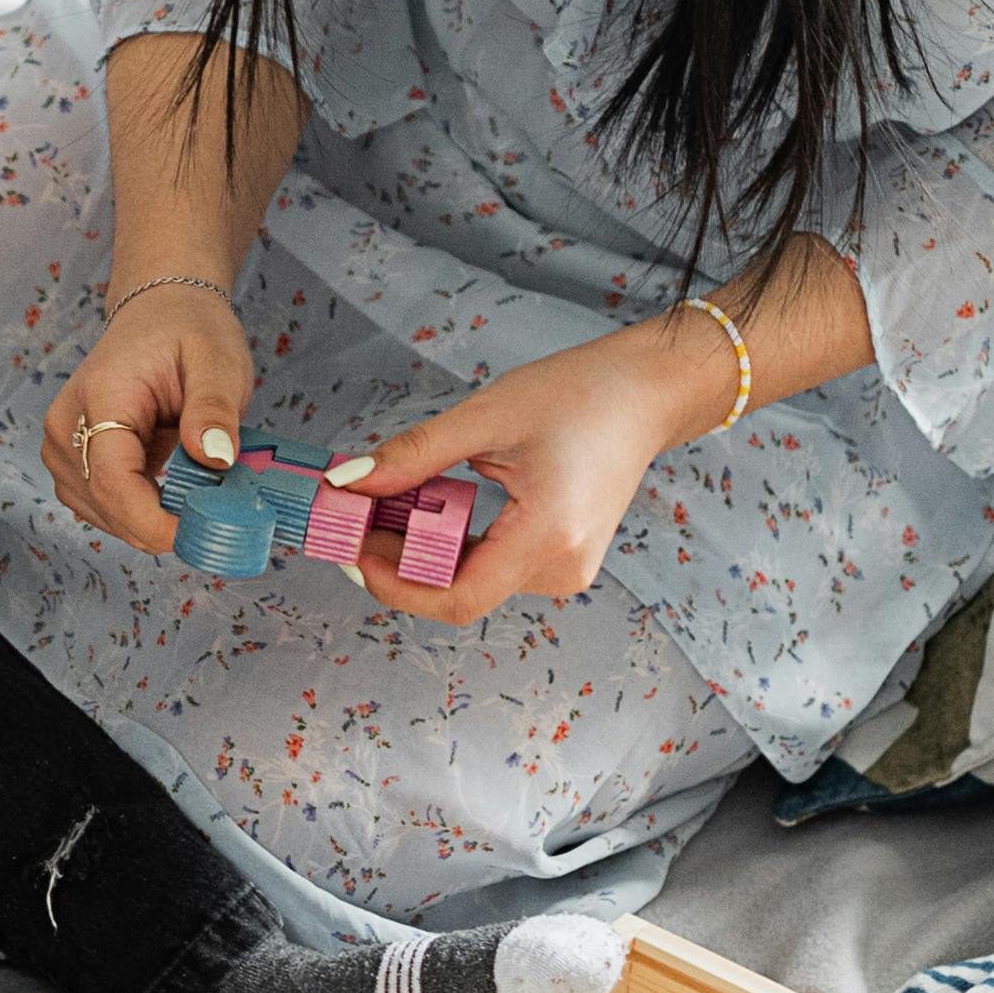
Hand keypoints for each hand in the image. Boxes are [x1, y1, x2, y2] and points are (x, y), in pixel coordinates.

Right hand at [43, 275, 252, 559]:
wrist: (160, 311)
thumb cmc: (188, 331)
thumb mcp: (217, 360)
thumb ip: (214, 409)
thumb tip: (216, 459)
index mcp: (101, 395)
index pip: (112, 480)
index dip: (154, 521)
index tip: (200, 535)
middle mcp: (66, 424)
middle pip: (103, 504)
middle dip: (158, 525)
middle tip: (213, 521)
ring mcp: (62, 444)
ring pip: (98, 513)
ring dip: (146, 521)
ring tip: (191, 501)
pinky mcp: (70, 459)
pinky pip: (98, 506)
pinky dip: (135, 512)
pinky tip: (167, 497)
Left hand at [342, 327, 705, 624]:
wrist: (645, 393)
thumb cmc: (580, 395)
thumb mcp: (485, 417)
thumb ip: (414, 455)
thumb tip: (348, 484)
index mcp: (548, 538)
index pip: (456, 599)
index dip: (393, 584)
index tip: (349, 547)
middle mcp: (561, 569)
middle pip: (459, 592)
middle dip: (398, 562)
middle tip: (353, 517)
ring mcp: (565, 570)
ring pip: (472, 582)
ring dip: (422, 553)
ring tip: (384, 506)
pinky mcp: (561, 559)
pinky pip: (493, 567)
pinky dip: (452, 545)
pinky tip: (425, 511)